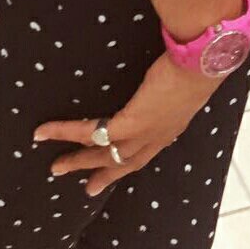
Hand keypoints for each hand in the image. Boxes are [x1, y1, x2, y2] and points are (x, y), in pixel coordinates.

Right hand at [35, 51, 219, 196]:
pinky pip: (90, 132)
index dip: (130, 160)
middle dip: (104, 173)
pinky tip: (46, 132)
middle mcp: (157, 136)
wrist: (203, 59)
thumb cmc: (198, 59)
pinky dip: (66, 132)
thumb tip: (164, 63)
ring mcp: (143, 134)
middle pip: (125, 162)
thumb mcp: (184, 76)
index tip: (119, 168)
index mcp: (171, 127)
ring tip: (56, 167)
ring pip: (104, 154)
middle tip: (88, 189)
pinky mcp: (129, 124)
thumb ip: (171, 78)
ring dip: (78, 161)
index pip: (148, 150)